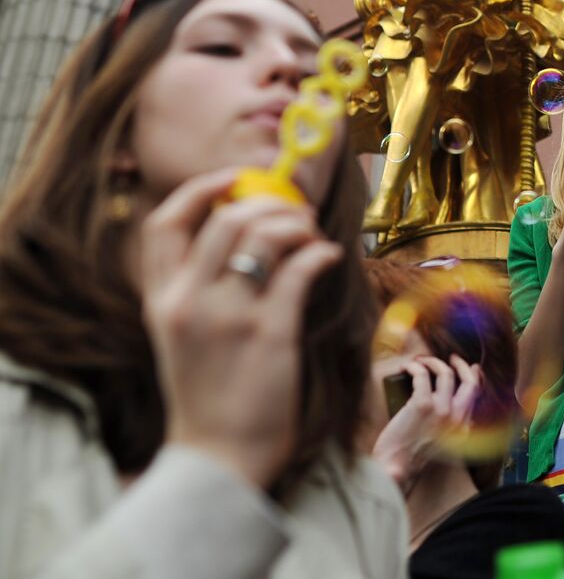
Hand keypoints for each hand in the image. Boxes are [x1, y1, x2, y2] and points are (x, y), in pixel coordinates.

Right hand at [139, 168, 343, 489]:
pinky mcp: (269, 334)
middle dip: (271, 203)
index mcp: (161, 300)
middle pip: (227, 218)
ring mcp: (228, 317)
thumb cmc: (209, 393)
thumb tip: (246, 230)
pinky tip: (329, 256)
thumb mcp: (181, 335)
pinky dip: (320, 252)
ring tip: (313, 236)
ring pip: (264, 235)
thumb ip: (197, 286)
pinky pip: (300, 269)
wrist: (219, 458)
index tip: (234, 179)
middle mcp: (188, 301)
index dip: (200, 189)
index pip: (164, 223)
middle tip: (296, 215)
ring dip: (298, 224)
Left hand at [373, 355, 481, 492]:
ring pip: (445, 373)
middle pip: (469, 381)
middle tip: (450, 358)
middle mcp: (458, 418)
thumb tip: (451, 404)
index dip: (474, 376)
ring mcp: (441, 410)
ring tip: (421, 361)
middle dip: (460, 364)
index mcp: (464, 428)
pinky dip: (414, 367)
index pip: (476, 395)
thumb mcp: (443, 446)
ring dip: (433, 362)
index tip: (470, 367)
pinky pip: (422, 375)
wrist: (396, 469)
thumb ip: (451, 427)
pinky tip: (407, 368)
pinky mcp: (422, 404)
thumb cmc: (411, 458)